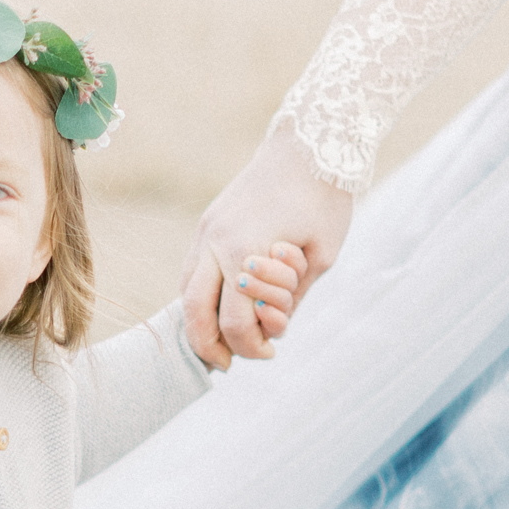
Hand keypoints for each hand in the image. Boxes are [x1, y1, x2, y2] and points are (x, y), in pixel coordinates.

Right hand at [181, 129, 356, 363]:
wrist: (310, 144)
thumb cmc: (323, 200)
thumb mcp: (321, 257)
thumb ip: (292, 296)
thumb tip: (269, 326)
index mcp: (245, 251)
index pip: (237, 322)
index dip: (253, 347)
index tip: (271, 351)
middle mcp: (215, 242)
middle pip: (194, 312)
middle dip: (209, 346)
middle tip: (227, 364)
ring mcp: (205, 231)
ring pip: (185, 291)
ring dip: (199, 320)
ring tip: (222, 339)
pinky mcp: (206, 223)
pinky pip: (192, 270)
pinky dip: (201, 295)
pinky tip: (221, 305)